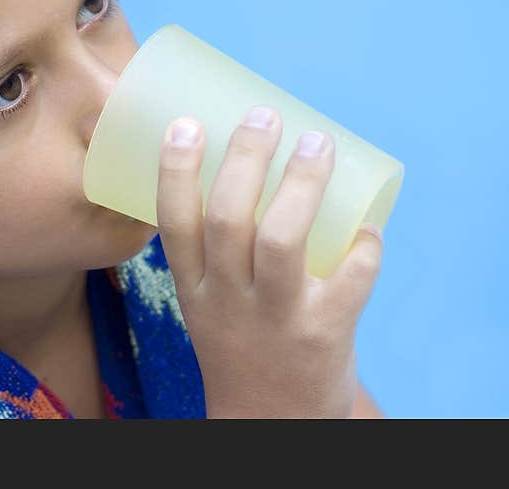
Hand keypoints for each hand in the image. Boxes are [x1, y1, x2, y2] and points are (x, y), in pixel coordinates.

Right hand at [156, 106, 383, 417]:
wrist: (269, 424)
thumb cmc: (240, 346)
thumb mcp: (208, 305)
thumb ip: (218, 253)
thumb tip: (247, 170)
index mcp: (193, 289)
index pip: (174, 222)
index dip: (176, 170)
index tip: (186, 124)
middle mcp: (227, 300)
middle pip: (228, 218)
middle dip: (245, 158)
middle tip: (265, 117)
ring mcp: (276, 318)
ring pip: (281, 239)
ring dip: (301, 184)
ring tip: (317, 143)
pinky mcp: (324, 334)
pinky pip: (350, 278)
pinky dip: (364, 244)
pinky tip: (367, 226)